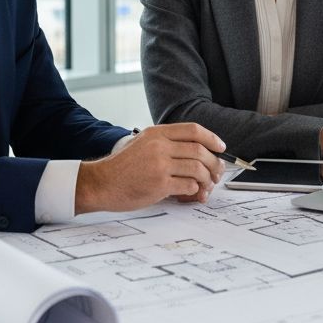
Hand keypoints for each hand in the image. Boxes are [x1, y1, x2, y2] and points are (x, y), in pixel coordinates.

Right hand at [75, 122, 226, 213]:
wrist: (101, 183)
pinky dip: (195, 190)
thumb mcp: (142, 144)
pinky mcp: (159, 184)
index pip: (193, 130)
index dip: (212, 138)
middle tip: (217, 172)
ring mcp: (160, 164)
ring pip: (197, 168)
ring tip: (206, 185)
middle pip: (199, 150)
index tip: (220, 147)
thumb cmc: (122, 167)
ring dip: (207, 178)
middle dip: (214, 163)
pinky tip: (192, 192)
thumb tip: (197, 152)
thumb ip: (166, 144)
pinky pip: (188, 185)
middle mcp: (159, 146)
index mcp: (157, 133)